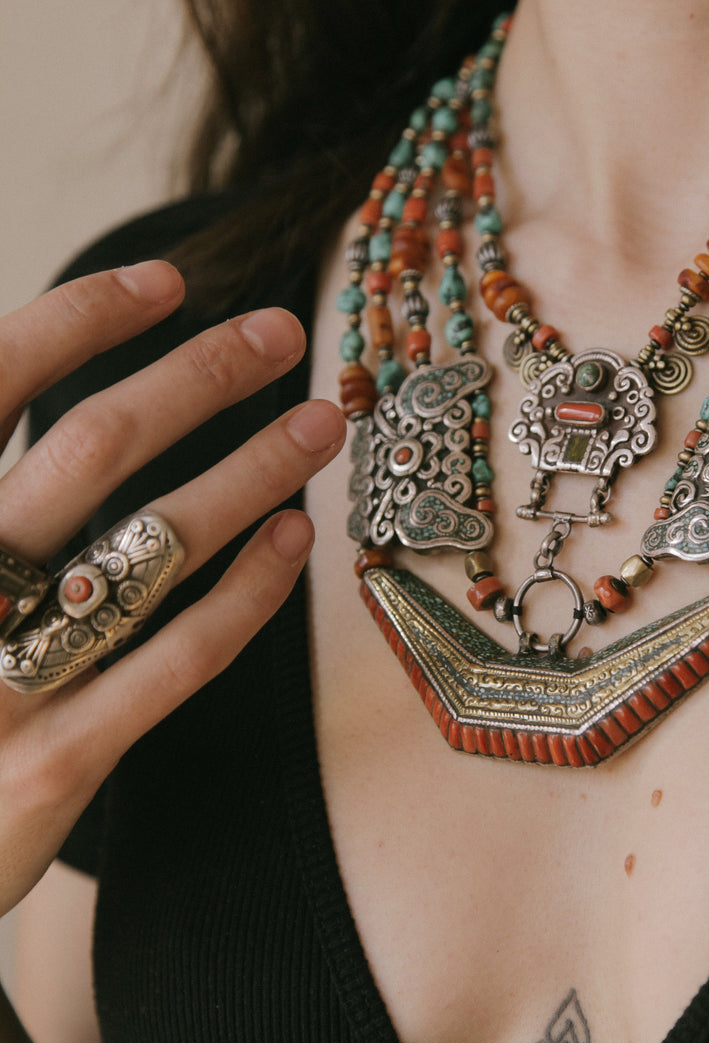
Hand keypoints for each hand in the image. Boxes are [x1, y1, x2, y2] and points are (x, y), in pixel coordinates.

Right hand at [0, 261, 344, 914]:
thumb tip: (55, 402)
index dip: (81, 320)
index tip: (166, 280)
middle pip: (92, 449)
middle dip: (198, 377)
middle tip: (282, 335)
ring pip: (152, 547)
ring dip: (249, 472)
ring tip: (320, 425)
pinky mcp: (55, 762)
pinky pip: (177, 661)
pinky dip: (247, 594)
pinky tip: (295, 541)